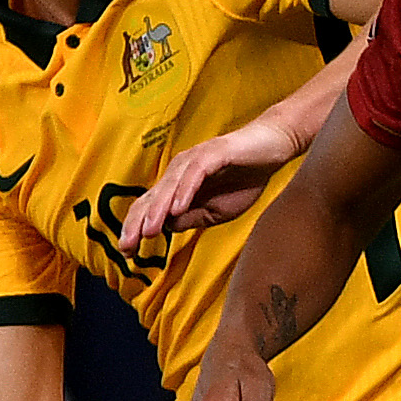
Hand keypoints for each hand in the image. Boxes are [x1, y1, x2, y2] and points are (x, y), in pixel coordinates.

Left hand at [119, 115, 302, 257]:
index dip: (136, 229)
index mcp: (178, 185)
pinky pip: (195, 173)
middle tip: (127, 246)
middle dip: (137, 223)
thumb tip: (167, 227)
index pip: (150, 208)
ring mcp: (195, 160)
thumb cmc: (245, 177)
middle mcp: (180, 171)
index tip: (127, 253)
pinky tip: (178, 209)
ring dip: (158, 210)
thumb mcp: (215, 210)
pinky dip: (185, 191)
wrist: (273, 147)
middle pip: (152, 197)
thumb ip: (191, 218)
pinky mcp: (214, 153)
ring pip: (169, 186)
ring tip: (148, 231)